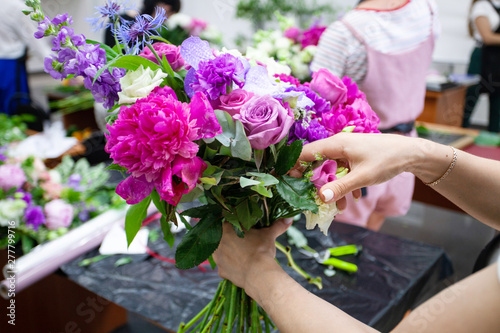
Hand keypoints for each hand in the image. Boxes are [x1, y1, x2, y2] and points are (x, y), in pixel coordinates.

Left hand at [213, 218, 292, 289]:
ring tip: (243, 254)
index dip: (236, 225)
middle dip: (232, 239)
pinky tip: (240, 266)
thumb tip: (289, 217)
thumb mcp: (269, 235)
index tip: (244, 229)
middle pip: (223, 237)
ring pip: (222, 252)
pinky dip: (231, 267)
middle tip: (244, 242)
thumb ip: (277, 225)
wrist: (259, 274)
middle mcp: (218, 242)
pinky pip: (225, 267)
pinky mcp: (221, 271)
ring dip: (230, 252)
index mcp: (226, 228)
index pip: (228, 223)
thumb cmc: (261, 250)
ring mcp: (218, 258)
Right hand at [291, 133, 416, 205]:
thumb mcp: (362, 177)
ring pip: (331, 169)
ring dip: (333, 187)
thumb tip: (320, 198)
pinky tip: (353, 198)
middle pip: (316, 162)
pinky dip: (344, 184)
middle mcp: (338, 145)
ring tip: (340, 207)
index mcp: (336, 144)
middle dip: (315, 182)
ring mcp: (346, 150)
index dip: (295, 166)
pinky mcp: (354, 156)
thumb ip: (340, 187)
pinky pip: (342, 170)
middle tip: (311, 198)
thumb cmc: (386, 161)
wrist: (410, 153)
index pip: (306, 152)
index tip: (288, 181)